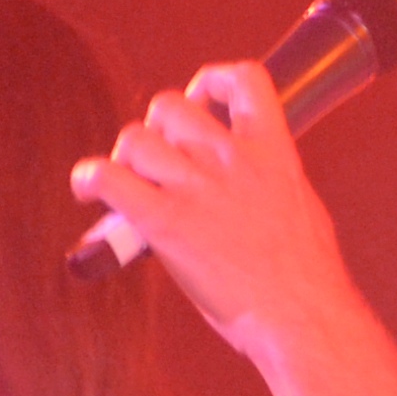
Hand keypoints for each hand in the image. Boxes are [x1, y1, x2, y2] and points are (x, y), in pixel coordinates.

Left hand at [71, 64, 350, 357]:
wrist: (302, 316)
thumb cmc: (307, 278)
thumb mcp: (300, 207)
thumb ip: (270, 182)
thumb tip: (247, 185)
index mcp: (273, 151)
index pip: (244, 79)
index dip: (212, 82)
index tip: (203, 103)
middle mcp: (232, 159)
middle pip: (169, 106)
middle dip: (157, 129)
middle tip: (160, 164)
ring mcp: (197, 189)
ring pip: (135, 138)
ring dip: (126, 160)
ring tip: (131, 187)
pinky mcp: (164, 223)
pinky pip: (107, 179)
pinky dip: (89, 180)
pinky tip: (89, 192)